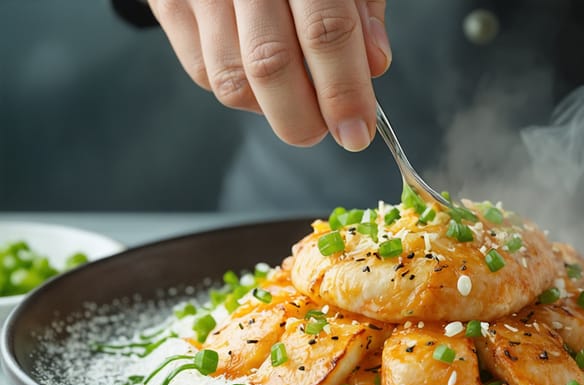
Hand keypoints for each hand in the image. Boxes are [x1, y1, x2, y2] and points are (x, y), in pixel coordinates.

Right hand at [148, 0, 390, 150]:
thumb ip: (361, 10)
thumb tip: (374, 65)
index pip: (325, 32)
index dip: (344, 91)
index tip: (357, 132)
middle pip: (269, 64)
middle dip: (303, 118)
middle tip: (325, 131)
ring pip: (232, 79)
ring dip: (270, 108)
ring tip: (296, 97)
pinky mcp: (169, 3)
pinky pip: (203, 72)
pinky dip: (240, 91)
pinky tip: (260, 77)